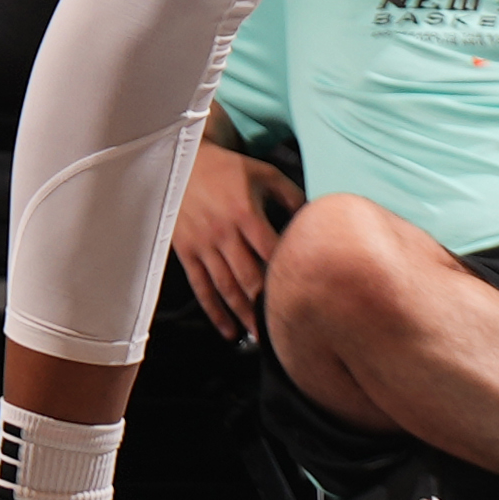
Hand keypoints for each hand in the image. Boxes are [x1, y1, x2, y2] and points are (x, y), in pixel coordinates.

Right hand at [172, 144, 299, 340]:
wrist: (183, 162)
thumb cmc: (229, 169)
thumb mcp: (265, 174)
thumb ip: (292, 196)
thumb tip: (315, 219)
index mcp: (246, 213)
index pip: (271, 251)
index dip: (285, 273)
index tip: (301, 294)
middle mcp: (224, 233)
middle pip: (248, 277)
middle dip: (265, 306)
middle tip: (281, 330)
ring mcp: (203, 245)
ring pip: (225, 288)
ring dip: (243, 316)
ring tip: (259, 338)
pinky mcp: (187, 253)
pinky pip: (201, 288)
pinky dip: (214, 312)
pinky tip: (228, 330)